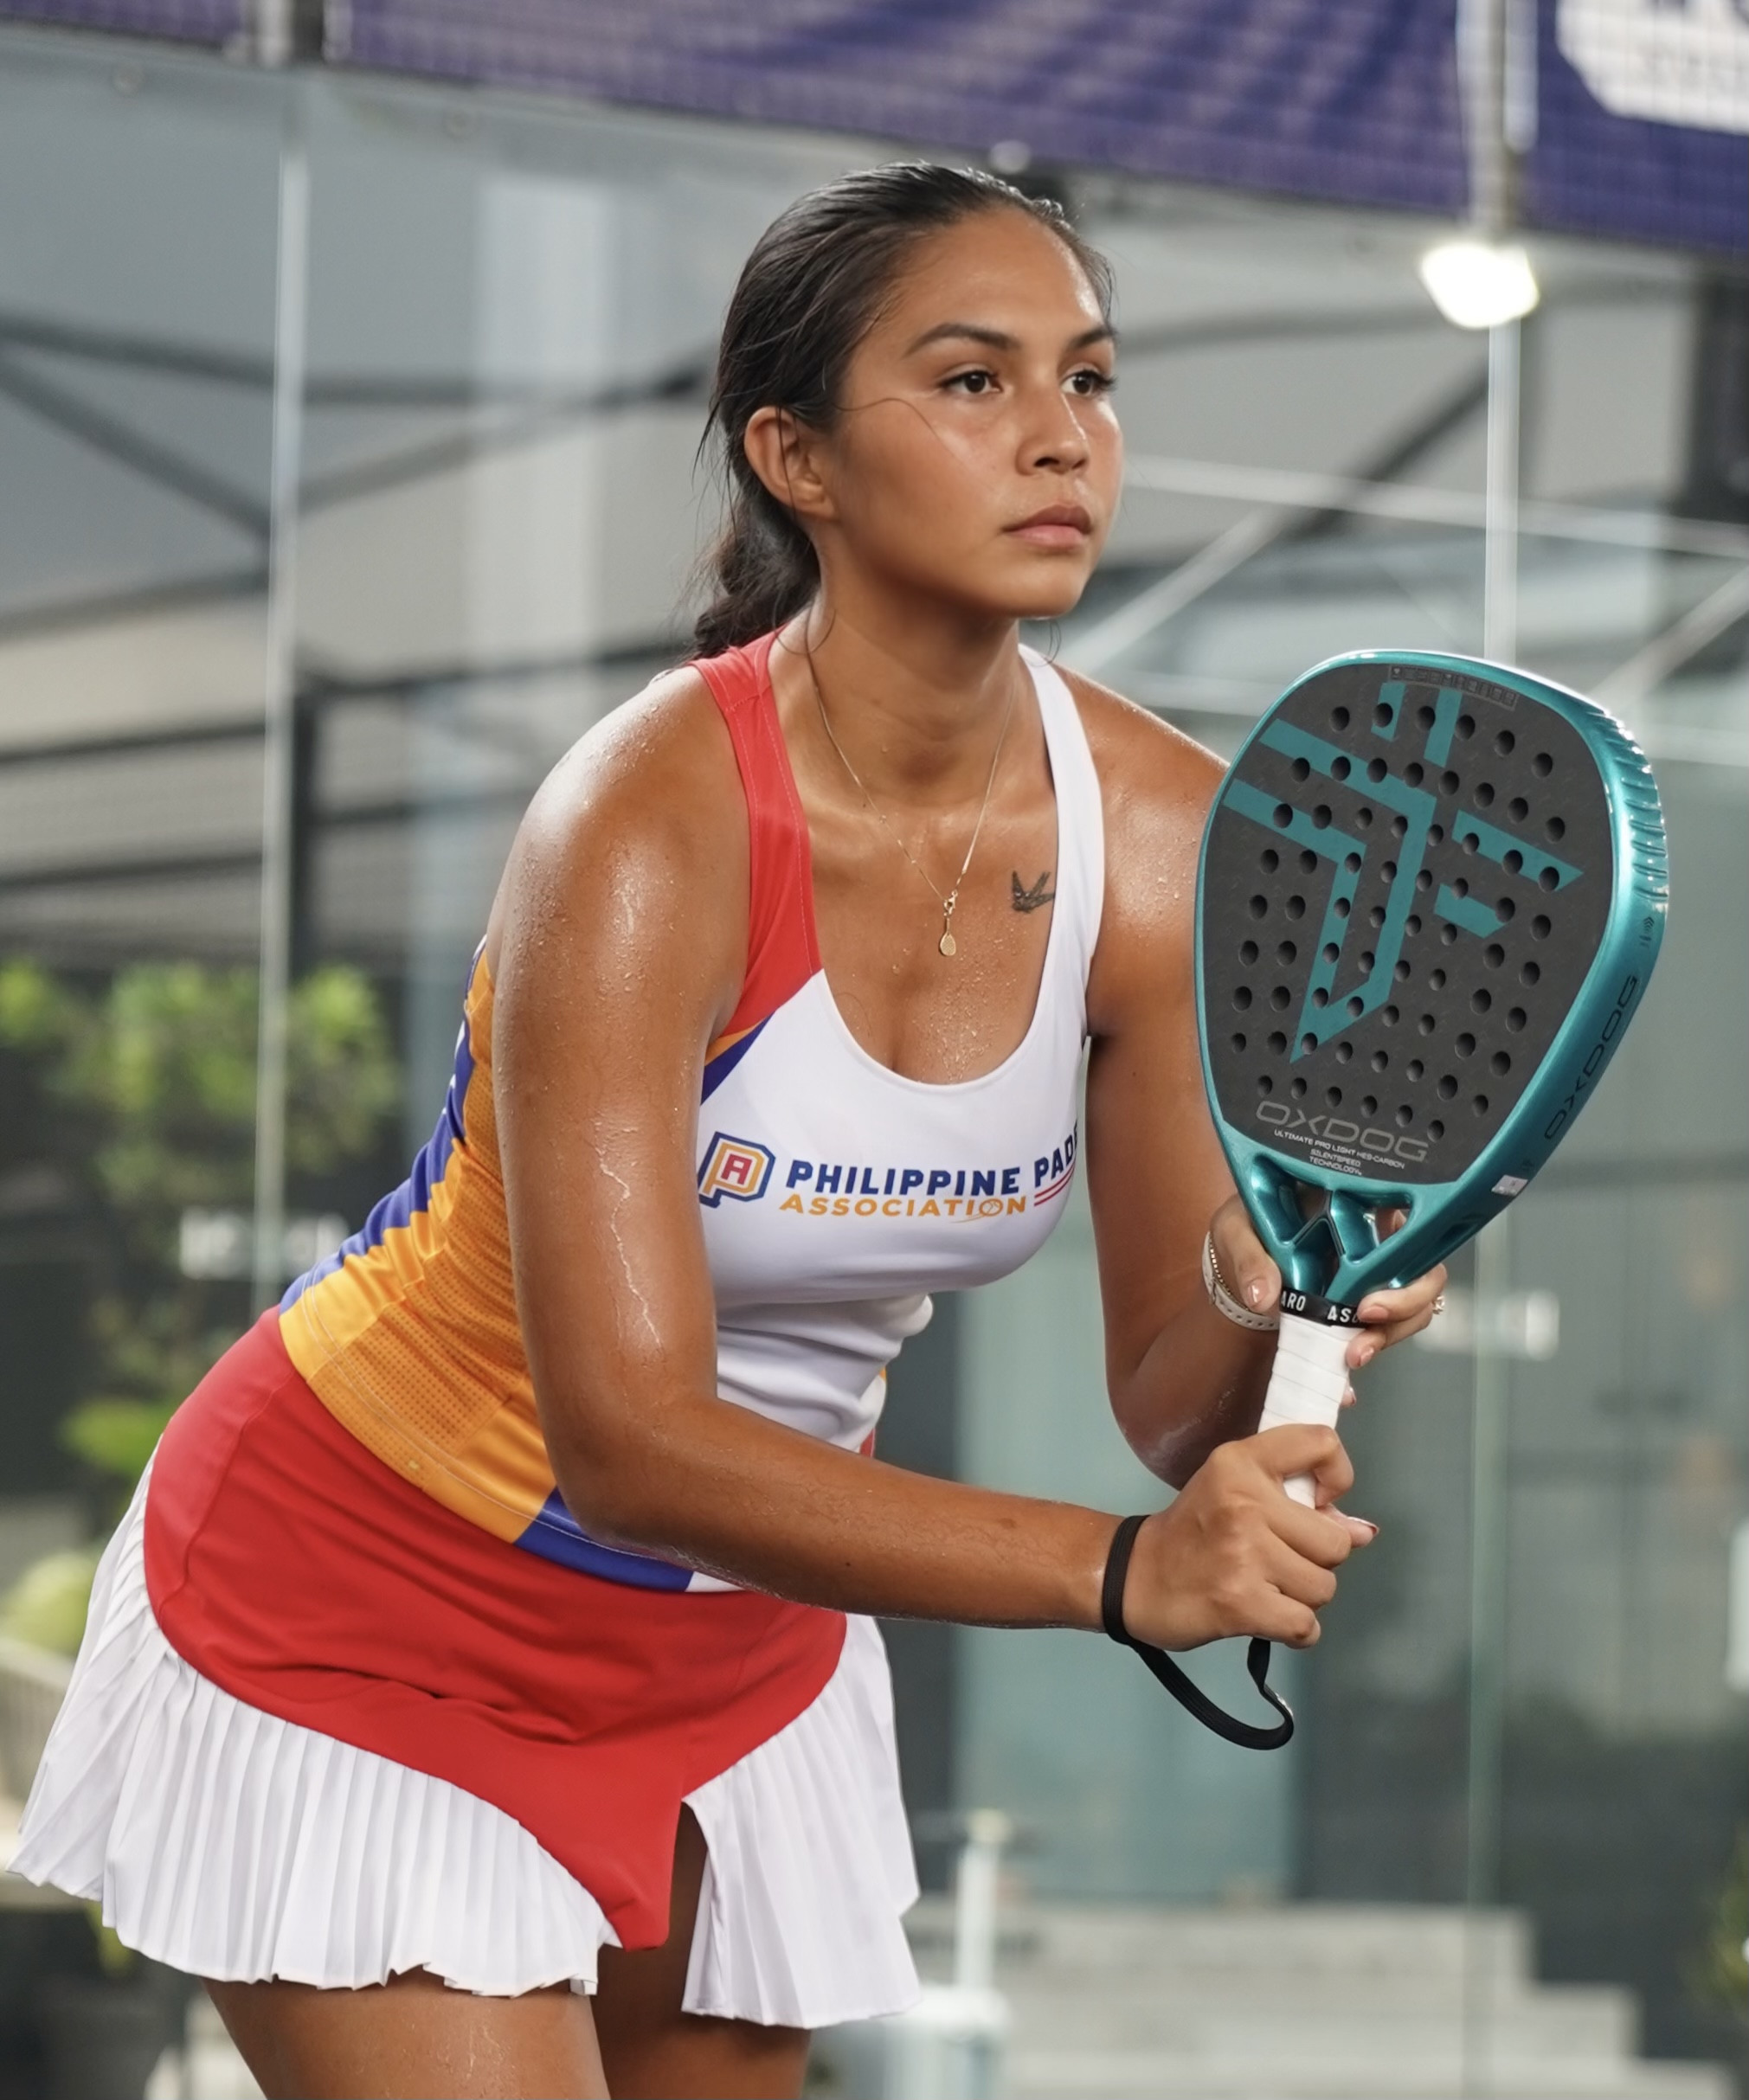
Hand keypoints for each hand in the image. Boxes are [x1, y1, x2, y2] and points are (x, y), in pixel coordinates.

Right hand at [1118, 1424, 1375, 1651]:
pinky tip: (1270, 1617)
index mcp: (1240, 1461)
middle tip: (1280, 1561)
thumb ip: (1300, 1502)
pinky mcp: (1241, 1602)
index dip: (1339, 1476)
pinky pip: (1306, 1625)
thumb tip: (1364, 1532)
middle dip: (1317, 1560)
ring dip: (1303, 1597)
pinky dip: (1296, 1630)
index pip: (1322, 1444)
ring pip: (1324, 1586)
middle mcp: (1244, 1501)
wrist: (1134, 1576)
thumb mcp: (1235, 1490)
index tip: (1319, 1503)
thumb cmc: (1193, 1530)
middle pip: (1336, 1541)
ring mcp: (1243, 1553)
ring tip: (1268, 1588)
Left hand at [1209, 1195, 1448, 1372]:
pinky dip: (1368, 1355)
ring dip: (1390, 1334)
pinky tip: (1345, 1384)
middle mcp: (1376, 1241)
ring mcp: (1373, 1279)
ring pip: (1412, 1308)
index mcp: (1356, 1206)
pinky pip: (1379, 1334)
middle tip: (1366, 1320)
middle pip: (1422, 1271)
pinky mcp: (1358, 1311)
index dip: (1412, 1248)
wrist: (1237, 1262)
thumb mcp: (1237, 1230)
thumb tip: (1263, 1297)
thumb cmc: (1244, 1228)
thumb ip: (1249, 1257)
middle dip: (1405, 1303)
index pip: (1413, 1218)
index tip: (1379, 1275)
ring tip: (1352, 1355)